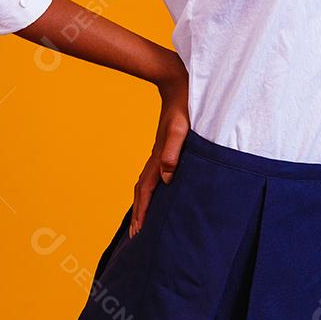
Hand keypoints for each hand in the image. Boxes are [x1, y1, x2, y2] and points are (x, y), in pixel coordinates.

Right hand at [129, 66, 189, 237]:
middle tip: (136, 235)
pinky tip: (159, 190)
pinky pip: (154, 174)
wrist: (178, 84)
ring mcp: (159, 152)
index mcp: (158, 158)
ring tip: (142, 219)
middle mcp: (156, 158)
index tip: (138, 232)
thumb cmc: (184, 107)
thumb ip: (173, 153)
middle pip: (142, 191)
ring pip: (146, 183)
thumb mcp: (182, 130)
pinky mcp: (165, 147)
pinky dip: (151, 188)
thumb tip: (167, 179)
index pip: (147, 191)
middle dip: (139, 213)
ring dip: (143, 202)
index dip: (143, 212)